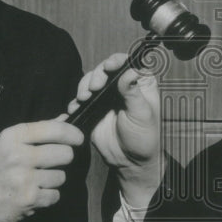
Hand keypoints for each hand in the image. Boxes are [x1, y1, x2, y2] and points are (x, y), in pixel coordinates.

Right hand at [0, 120, 83, 221]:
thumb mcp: (8, 145)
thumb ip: (37, 132)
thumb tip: (65, 118)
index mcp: (12, 137)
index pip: (54, 129)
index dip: (72, 133)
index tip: (78, 138)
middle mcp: (18, 155)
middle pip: (65, 153)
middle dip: (63, 160)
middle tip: (51, 164)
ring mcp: (23, 178)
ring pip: (61, 176)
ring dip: (53, 181)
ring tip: (35, 182)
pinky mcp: (28, 198)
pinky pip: (55, 195)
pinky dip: (47, 197)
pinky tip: (33, 195)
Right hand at [69, 54, 163, 206]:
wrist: (130, 161)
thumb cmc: (144, 137)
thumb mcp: (142, 114)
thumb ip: (134, 92)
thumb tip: (130, 70)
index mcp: (140, 83)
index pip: (128, 63)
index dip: (116, 61)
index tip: (109, 66)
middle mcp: (123, 85)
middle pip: (105, 69)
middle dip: (96, 75)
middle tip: (94, 87)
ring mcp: (107, 96)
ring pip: (91, 80)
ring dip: (84, 85)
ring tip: (84, 97)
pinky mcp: (94, 107)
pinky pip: (82, 97)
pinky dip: (77, 99)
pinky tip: (77, 106)